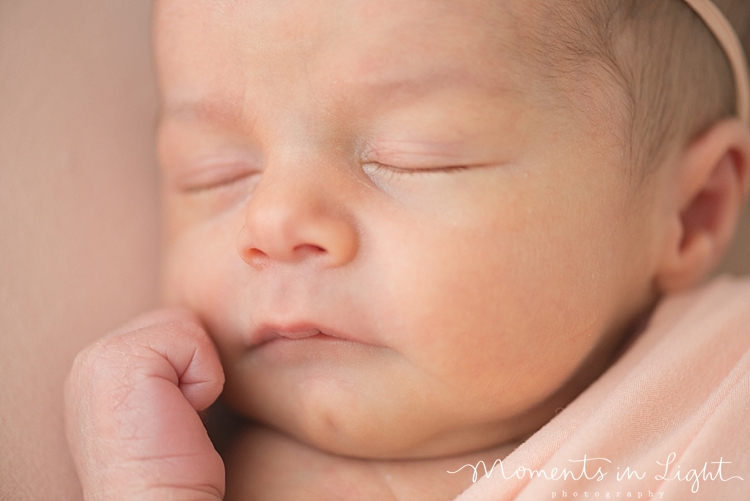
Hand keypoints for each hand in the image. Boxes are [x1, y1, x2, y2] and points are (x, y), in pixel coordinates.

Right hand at [65, 309, 225, 500]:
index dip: (187, 370)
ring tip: (176, 415)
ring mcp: (99, 358)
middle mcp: (90, 361)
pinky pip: (191, 340)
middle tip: (176, 417)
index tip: (173, 417)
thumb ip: (163, 372)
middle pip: (176, 320)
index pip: (165, 330)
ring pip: (184, 324)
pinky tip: (181, 415)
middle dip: (192, 366)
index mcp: (97, 374)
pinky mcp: (121, 360)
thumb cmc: (168, 472)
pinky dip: (203, 380)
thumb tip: (194, 350)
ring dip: (198, 373)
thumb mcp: (161, 409)